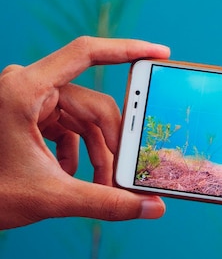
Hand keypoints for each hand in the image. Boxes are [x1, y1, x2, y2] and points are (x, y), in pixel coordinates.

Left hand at [0, 36, 170, 229]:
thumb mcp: (51, 197)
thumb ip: (107, 202)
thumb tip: (152, 208)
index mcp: (24, 90)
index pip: (86, 54)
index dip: (127, 50)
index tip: (160, 53)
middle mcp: (26, 86)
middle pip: (92, 104)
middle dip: (112, 142)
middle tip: (126, 171)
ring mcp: (26, 99)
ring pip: (83, 118)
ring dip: (97, 153)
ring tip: (100, 184)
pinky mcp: (27, 114)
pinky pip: (68, 125)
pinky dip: (78, 151)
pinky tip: (72, 175)